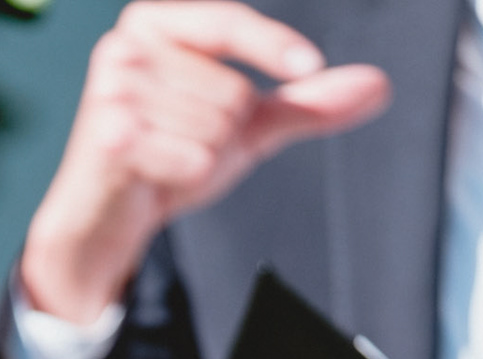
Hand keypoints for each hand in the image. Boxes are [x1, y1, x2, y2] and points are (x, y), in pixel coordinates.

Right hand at [19, 1, 391, 323]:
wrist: (106, 215)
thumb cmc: (167, 157)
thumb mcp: (242, 127)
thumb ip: (304, 105)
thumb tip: (377, 86)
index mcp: (154, 25)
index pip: (228, 20)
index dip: (272, 44)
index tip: (308, 68)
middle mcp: (126, 47)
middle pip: (231, 89)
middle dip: (225, 132)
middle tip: (185, 144)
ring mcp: (112, 90)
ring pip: (213, 127)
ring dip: (203, 157)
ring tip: (167, 160)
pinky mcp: (105, 135)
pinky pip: (189, 157)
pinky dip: (184, 176)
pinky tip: (153, 176)